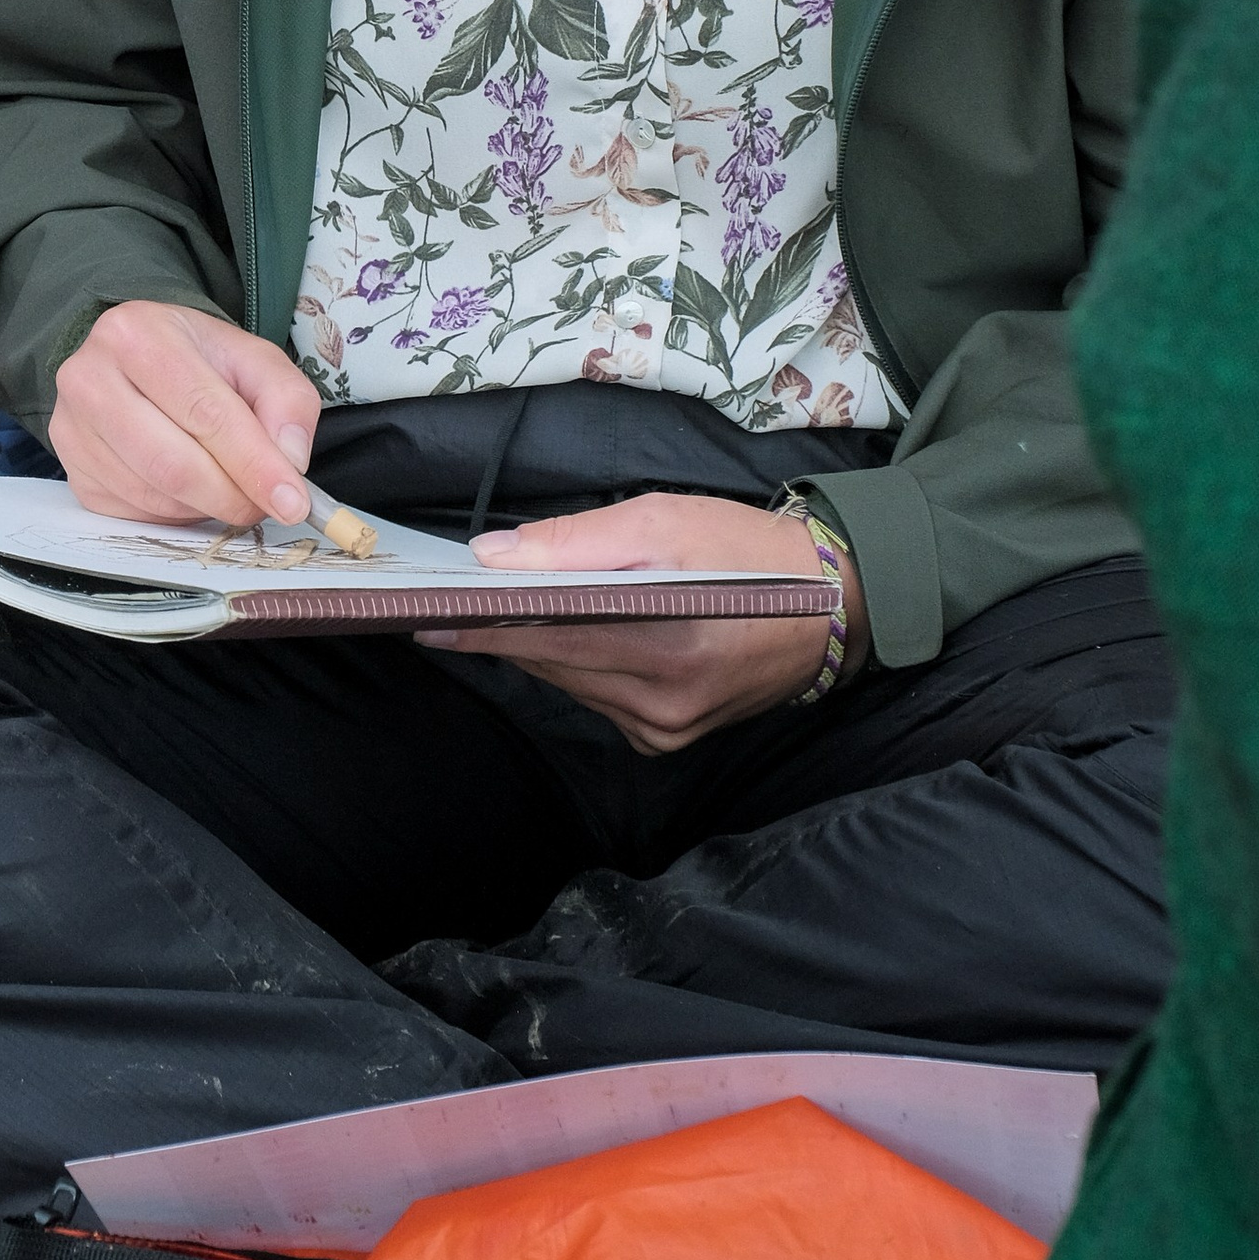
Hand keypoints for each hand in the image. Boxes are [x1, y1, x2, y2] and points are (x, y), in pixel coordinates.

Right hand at [50, 300, 324, 526]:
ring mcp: (72, 427)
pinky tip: (190, 488)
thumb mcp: (253, 358)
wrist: (137, 356)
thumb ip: (286, 400)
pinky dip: (176, 513)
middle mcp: (89, 377)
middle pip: (173, 463)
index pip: (204, 411)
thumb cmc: (197, 359)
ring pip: (154, 495)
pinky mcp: (73, 469)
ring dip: (206, 506)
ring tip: (230, 486)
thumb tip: (289, 460)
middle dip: (231, 495)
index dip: (253, 463)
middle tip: (266, 504)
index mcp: (137, 333)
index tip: (291, 500)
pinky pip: (134, 512)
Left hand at [427, 490, 863, 754]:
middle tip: (453, 602)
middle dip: (505, 632)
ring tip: (514, 609)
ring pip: (572, 685)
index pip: (547, 640)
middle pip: (553, 665)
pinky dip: (580, 666)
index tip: (426, 618)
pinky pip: (600, 700)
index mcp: (664, 645)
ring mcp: (666, 729)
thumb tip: (496, 557)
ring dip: (543, 647)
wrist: (832, 605)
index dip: (483, 628)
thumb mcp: (666, 520)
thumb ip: (577, 544)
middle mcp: (662, 702)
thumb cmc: (748, 550)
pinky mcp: (670, 739)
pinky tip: (582, 636)